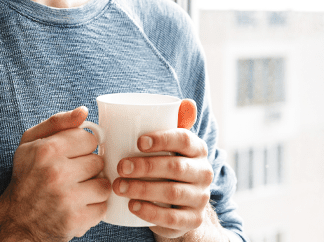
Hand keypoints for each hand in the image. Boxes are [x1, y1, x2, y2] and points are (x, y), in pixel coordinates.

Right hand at [0, 107, 109, 241]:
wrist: (15, 220)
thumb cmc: (26, 177)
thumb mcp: (31, 142)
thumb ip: (58, 122)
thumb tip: (83, 111)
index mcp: (47, 150)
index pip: (90, 139)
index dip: (83, 147)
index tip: (73, 155)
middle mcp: (57, 173)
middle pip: (98, 161)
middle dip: (88, 168)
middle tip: (73, 175)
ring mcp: (67, 199)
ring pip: (104, 184)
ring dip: (94, 188)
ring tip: (78, 190)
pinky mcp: (76, 220)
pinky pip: (103, 207)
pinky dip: (94, 207)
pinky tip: (78, 205)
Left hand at [111, 102, 213, 238]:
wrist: (180, 204)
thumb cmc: (168, 166)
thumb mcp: (170, 146)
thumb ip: (172, 123)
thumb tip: (186, 103)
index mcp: (198, 149)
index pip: (185, 139)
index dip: (162, 139)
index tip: (138, 141)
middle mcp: (204, 172)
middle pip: (175, 167)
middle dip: (145, 166)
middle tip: (120, 167)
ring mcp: (200, 198)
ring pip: (172, 192)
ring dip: (142, 189)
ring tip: (119, 187)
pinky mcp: (192, 219)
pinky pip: (172, 218)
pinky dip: (150, 212)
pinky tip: (132, 206)